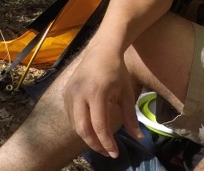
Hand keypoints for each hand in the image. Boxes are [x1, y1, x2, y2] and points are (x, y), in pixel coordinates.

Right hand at [62, 43, 141, 157]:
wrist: (101, 50)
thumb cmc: (117, 71)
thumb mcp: (126, 93)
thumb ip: (130, 117)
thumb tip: (139, 137)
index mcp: (97, 92)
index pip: (99, 126)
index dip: (107, 143)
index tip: (115, 154)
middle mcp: (79, 94)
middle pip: (83, 129)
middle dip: (95, 144)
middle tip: (107, 152)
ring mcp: (70, 93)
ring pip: (75, 125)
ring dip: (88, 137)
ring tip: (101, 143)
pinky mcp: (65, 93)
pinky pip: (71, 116)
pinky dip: (81, 126)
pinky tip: (91, 129)